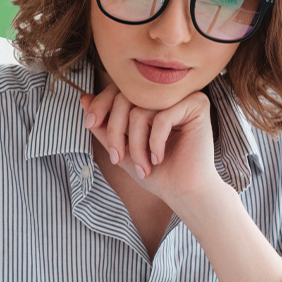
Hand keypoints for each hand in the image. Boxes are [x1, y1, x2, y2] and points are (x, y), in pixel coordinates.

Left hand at [81, 84, 221, 208]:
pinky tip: (159, 158)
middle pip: (127, 96)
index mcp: (153, 98)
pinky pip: (161, 117)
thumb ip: (105, 125)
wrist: (184, 193)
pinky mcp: (198, 105)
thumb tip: (84, 98)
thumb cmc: (158, 173)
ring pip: (141, 110)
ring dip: (136, 145)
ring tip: (143, 166)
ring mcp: (184, 96)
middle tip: (117, 158)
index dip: (101, 105)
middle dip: (116, 131)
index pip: (120, 89)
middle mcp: (169, 92)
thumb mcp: (122, 148)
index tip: (89, 124)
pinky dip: (154, 142)